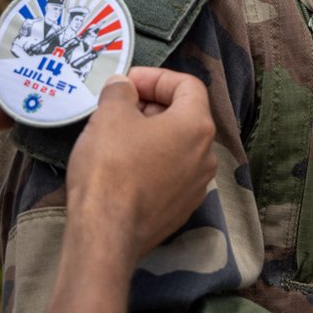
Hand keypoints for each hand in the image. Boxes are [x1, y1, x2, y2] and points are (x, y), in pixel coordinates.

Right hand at [66, 67, 217, 261]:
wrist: (105, 234)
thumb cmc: (111, 168)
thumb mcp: (110, 115)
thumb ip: (120, 91)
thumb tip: (124, 87)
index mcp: (197, 126)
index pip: (187, 85)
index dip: (156, 78)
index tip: (128, 83)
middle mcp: (206, 156)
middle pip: (184, 115)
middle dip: (151, 105)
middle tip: (119, 107)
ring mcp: (196, 186)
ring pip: (177, 146)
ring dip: (151, 134)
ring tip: (117, 136)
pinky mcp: (180, 210)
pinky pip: (170, 174)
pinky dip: (151, 162)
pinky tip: (123, 167)